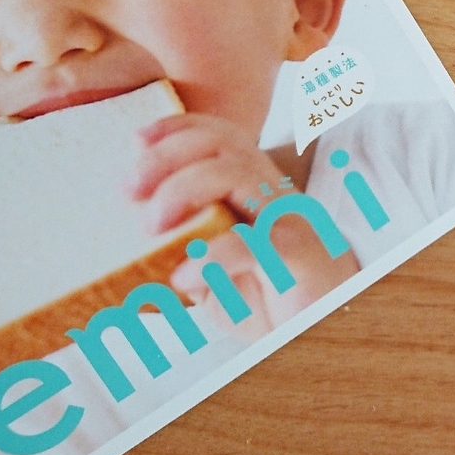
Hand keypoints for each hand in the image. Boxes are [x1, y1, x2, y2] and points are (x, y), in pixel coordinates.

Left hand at [127, 112, 359, 338]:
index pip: (222, 136)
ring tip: (151, 227)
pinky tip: (183, 279)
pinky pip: (252, 241)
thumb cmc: (272, 297)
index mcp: (256, 189)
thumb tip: (140, 251)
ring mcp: (289, 219)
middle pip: (224, 145)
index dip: (178, 128)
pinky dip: (209, 257)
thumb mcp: (215, 274)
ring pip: (236, 174)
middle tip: (129, 189)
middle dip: (168, 155)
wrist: (326, 327)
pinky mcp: (299, 252)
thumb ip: (184, 255)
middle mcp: (274, 194)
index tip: (136, 140)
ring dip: (182, 190)